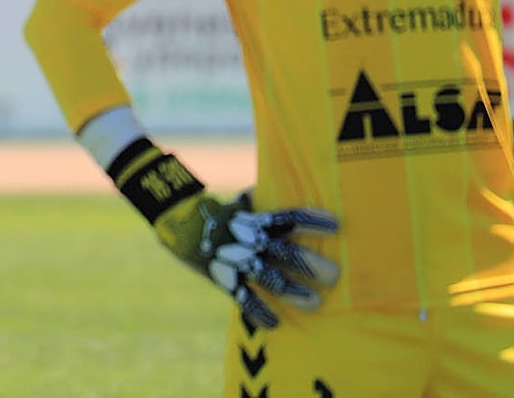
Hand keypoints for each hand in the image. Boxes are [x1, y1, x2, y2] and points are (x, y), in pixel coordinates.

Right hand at [154, 190, 338, 328]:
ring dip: (292, 290)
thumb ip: (256, 200)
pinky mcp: (225, 279)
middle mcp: (250, 240)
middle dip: (310, 263)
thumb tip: (270, 191)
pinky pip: (244, 298)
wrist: (177, 223)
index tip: (337, 225)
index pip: (289, 218)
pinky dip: (259, 311)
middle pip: (285, 250)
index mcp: (256, 220)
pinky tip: (274, 323)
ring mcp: (238, 260)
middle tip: (334, 275)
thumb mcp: (236, 202)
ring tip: (314, 302)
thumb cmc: (213, 213)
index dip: (312, 221)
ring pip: (269, 276)